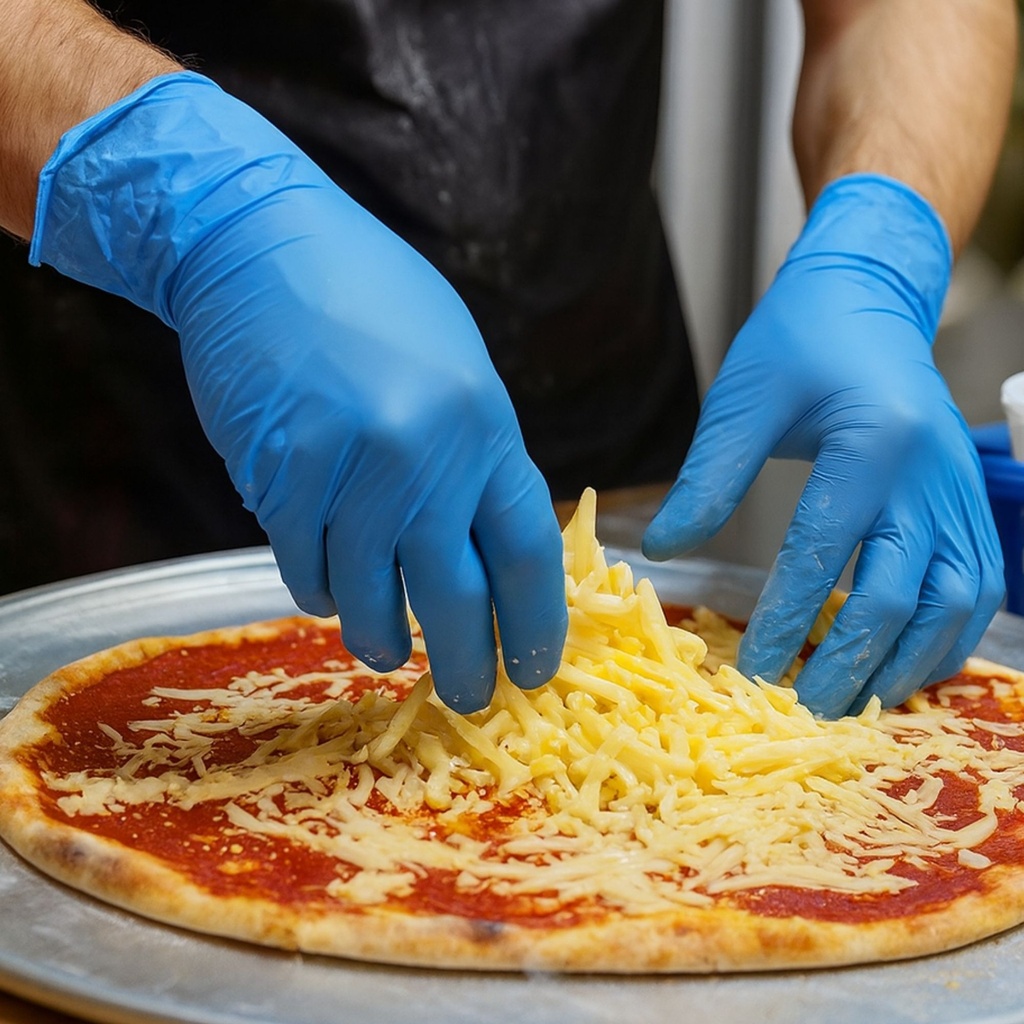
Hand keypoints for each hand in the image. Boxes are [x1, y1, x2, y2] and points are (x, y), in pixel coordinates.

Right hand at [31, 72, 567, 710]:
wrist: (260, 241)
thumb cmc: (369, 301)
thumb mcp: (456, 371)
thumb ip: (478, 459)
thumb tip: (492, 550)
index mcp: (484, 426)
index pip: (529, 553)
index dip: (536, 625)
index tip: (535, 669)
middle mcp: (426, 457)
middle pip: (457, 600)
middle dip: (465, 664)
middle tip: (467, 698)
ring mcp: (350, 472)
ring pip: (370, 600)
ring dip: (379, 633)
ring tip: (383, 643)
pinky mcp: (280, 479)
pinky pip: (306, 570)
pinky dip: (320, 586)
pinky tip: (328, 576)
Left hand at [643, 175, 1003, 716]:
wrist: (867, 298)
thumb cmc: (798, 342)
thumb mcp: (742, 402)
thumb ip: (708, 479)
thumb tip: (663, 551)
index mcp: (872, 444)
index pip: (825, 554)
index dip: (789, 621)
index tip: (753, 671)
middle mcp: (931, 476)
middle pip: (902, 594)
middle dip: (853, 660)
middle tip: (807, 708)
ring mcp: (962, 491)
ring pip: (958, 602)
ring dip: (911, 662)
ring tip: (860, 703)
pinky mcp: (970, 502)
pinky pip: (979, 585)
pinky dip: (948, 636)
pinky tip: (908, 664)